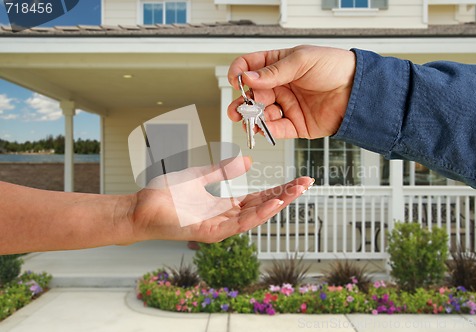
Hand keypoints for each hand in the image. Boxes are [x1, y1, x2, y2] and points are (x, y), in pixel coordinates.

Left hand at [130, 157, 312, 242]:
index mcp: (225, 205)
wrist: (141, 207)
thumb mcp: (200, 176)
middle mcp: (226, 218)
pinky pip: (238, 223)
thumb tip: (247, 162)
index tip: (299, 180)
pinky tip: (272, 203)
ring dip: (277, 204)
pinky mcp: (210, 233)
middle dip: (286, 195)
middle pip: (262, 206)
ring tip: (296, 191)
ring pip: (255, 216)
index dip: (280, 188)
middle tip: (307, 183)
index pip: (260, 197)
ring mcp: (220, 227)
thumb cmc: (167, 195)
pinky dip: (257, 214)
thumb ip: (223, 170)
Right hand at [227, 45, 355, 138]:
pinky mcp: (295, 125)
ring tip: (250, 120)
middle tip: (239, 108)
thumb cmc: (335, 67)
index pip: (251, 67)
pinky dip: (267, 130)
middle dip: (242, 102)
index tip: (237, 81)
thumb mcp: (302, 60)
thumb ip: (274, 71)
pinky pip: (276, 130)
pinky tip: (262, 128)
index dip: (240, 73)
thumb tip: (249, 78)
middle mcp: (280, 86)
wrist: (358, 90)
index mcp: (279, 65)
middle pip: (252, 95)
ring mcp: (286, 106)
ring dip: (252, 118)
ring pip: (260, 114)